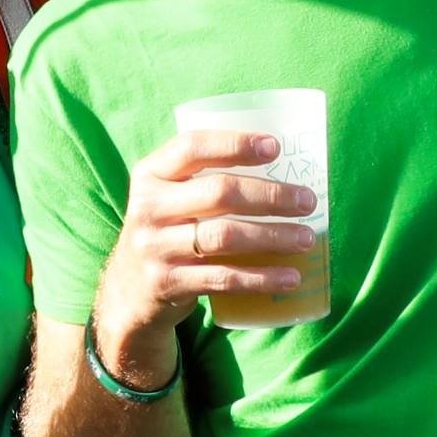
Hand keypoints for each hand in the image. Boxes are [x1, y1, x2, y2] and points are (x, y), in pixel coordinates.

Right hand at [91, 125, 318, 378]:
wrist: (129, 292)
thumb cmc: (168, 233)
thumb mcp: (168, 199)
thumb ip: (204, 181)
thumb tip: (283, 172)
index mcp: (150, 174)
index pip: (192, 147)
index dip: (235, 144)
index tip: (275, 148)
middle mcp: (148, 207)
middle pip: (219, 192)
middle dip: (271, 195)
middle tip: (307, 201)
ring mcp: (155, 247)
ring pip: (225, 236)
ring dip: (273, 236)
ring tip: (307, 238)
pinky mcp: (168, 283)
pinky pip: (223, 278)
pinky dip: (261, 277)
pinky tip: (290, 277)